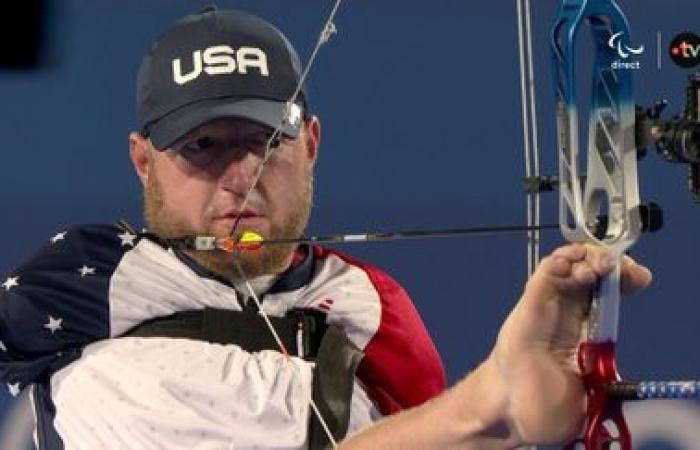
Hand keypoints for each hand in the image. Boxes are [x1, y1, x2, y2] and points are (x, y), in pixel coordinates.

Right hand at [488, 243, 651, 444]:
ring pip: (567, 265)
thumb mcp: (591, 392)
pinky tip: (568, 264)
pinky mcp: (529, 305)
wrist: (514, 410)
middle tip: (617, 269)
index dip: (625, 278)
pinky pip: (544, 276)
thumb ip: (605, 377)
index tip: (639, 278)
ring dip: (585, 257)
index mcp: (586, 328)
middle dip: (608, 261)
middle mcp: (567, 311)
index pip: (609, 291)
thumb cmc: (545, 404)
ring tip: (595, 269)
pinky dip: (557, 263)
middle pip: (590, 269)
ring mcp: (547, 305)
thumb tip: (617, 374)